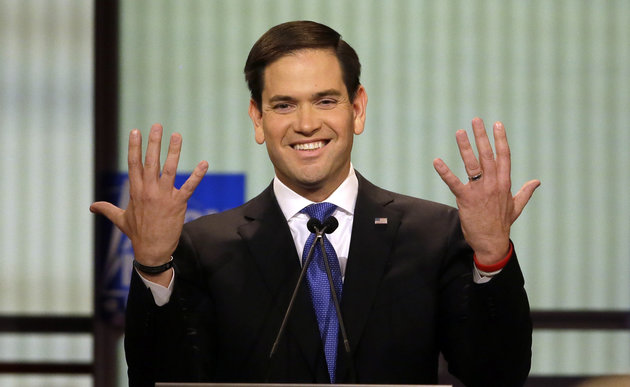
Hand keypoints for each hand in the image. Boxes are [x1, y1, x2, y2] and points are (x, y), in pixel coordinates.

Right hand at [90, 124, 207, 269]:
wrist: (152, 250)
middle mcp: (149, 191)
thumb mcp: (120, 219)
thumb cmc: (137, 234)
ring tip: (177, 135)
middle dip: (154, 143)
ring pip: (169, 169)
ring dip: (174, 152)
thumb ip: (107, 209)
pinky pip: (189, 187)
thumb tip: (91, 207)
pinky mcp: (178, 204)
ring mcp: (164, 196)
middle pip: (151, 162)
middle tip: (157, 125)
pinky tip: (204, 163)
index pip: (134, 164)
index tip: (135, 131)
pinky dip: (197, 175)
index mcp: (135, 191)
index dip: (134, 146)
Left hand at [433, 118, 539, 264]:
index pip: (504, 157)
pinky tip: (437, 161)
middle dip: (482, 137)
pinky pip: (454, 183)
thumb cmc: (502, 224)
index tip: (497, 124)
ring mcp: (479, 191)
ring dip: (465, 148)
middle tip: (476, 120)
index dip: (500, 140)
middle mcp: (493, 184)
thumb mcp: (517, 207)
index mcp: (504, 183)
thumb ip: (525, 192)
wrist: (492, 243)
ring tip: (459, 132)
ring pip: (472, 165)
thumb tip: (537, 182)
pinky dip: (445, 172)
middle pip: (488, 156)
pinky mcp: (466, 200)